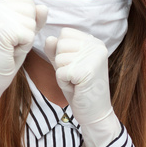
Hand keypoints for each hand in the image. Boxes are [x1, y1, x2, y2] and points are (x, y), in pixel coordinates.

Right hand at [0, 0, 47, 122]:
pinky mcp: (2, 29)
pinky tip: (10, 51)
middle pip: (31, 7)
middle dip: (27, 28)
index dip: (27, 18)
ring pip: (32, 21)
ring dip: (26, 38)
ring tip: (9, 46)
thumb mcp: (22, 32)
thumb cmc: (4, 56)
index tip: (11, 33)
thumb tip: (43, 7)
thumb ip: (33, 17)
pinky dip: (25, 47)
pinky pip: (30, 35)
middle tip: (10, 42)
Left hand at [46, 27, 121, 146]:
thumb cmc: (81, 89)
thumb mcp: (66, 65)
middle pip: (60, 44)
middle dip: (61, 63)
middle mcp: (97, 45)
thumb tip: (48, 38)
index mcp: (94, 41)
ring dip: (62, 73)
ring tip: (76, 82)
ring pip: (59, 57)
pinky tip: (76, 88)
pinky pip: (60, 71)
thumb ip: (56, 50)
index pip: (65, 33)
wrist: (95, 113)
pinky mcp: (86, 70)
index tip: (75, 66)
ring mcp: (93, 57)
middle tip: (76, 76)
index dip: (62, 51)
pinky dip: (63, 83)